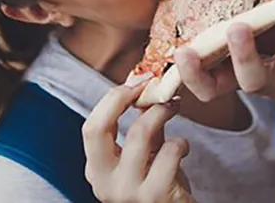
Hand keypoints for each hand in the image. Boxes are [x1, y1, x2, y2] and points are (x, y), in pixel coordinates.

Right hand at [82, 84, 193, 202]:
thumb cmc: (162, 187)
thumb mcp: (145, 157)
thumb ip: (143, 128)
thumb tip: (145, 89)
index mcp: (97, 170)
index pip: (91, 127)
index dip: (112, 99)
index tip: (135, 84)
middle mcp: (105, 183)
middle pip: (98, 128)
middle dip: (122, 98)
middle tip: (147, 86)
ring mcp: (127, 191)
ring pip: (139, 133)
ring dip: (161, 112)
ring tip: (173, 108)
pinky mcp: (155, 196)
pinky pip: (169, 152)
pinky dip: (181, 142)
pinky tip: (183, 147)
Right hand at [174, 0, 274, 107]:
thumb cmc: (274, 50)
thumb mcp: (248, 42)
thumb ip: (229, 23)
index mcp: (237, 79)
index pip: (208, 89)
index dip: (192, 75)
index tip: (182, 52)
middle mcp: (266, 86)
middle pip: (252, 79)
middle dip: (244, 53)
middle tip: (236, 28)